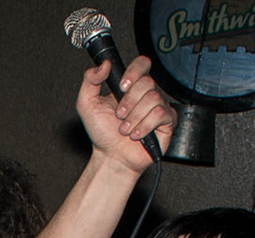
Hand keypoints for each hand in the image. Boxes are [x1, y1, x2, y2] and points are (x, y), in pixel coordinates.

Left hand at [76, 56, 172, 175]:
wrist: (111, 157)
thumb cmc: (102, 133)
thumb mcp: (87, 104)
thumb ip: (90, 80)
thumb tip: (104, 64)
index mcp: (130, 86)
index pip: (142, 64)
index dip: (134, 71)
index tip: (121, 87)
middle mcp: (146, 94)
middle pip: (147, 82)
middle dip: (129, 102)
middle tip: (119, 116)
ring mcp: (158, 107)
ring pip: (153, 98)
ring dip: (134, 117)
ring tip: (125, 129)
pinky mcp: (167, 122)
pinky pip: (160, 114)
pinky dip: (144, 126)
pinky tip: (136, 135)